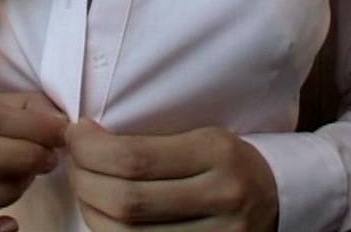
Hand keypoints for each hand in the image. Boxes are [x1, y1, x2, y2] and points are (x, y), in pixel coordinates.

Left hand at [66, 119, 277, 231]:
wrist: (277, 194)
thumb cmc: (226, 158)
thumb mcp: (202, 135)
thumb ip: (151, 141)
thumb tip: (88, 139)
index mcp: (216, 152)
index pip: (134, 158)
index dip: (91, 149)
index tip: (76, 134)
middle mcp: (221, 197)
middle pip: (127, 201)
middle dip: (84, 180)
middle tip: (74, 162)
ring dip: (91, 211)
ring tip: (83, 188)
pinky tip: (102, 215)